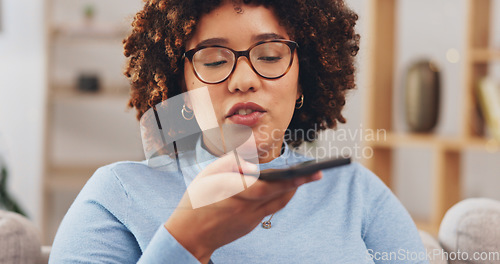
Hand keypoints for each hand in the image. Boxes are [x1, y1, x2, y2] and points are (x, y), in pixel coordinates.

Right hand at [164, 154, 321, 263]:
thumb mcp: (209, 174)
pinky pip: (269, 210)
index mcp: (236, 193)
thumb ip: (232, 162)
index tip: (308, 172)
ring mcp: (250, 220)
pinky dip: (278, 198)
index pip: (271, 187)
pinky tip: (282, 188)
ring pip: (278, 204)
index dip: (292, 180)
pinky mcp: (250, 226)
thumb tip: (254, 158)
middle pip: (280, 196)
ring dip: (291, 190)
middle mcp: (247, 208)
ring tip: (303, 177)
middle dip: (299, 183)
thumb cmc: (198, 200)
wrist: (189, 235)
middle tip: (317, 173)